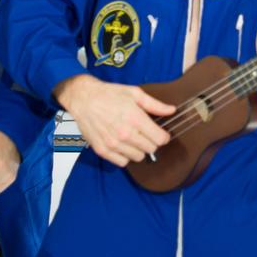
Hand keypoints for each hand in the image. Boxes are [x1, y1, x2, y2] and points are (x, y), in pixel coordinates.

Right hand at [54, 74, 174, 166]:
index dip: (163, 136)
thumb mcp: (135, 93)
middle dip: (151, 142)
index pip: (160, 139)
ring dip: (139, 150)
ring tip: (133, 138)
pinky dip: (125, 156)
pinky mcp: (102, 150)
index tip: (160, 133)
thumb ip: (155, 104)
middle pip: (151, 149)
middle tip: (145, 133)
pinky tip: (122, 145)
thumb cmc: (110, 94)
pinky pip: (122, 163)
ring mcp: (113, 144)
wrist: (84, 98)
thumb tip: (172, 110)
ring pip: (138, 157)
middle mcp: (125, 134)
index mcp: (135, 118)